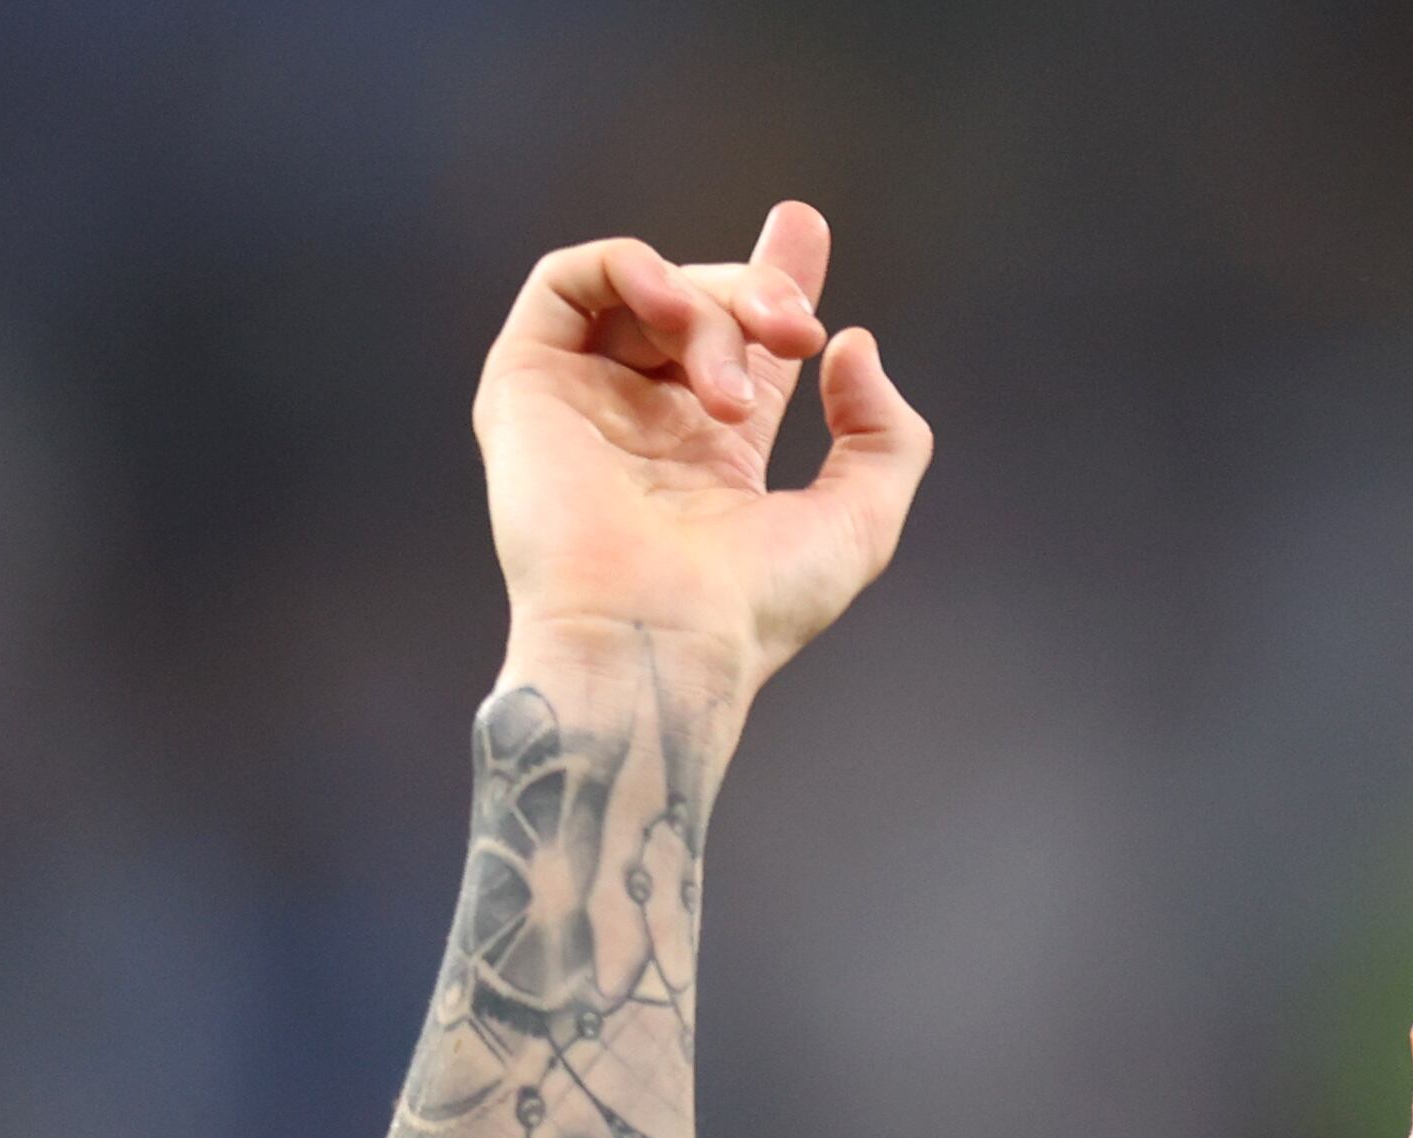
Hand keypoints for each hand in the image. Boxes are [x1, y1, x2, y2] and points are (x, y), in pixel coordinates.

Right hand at [475, 202, 933, 689]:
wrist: (659, 637)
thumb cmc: (752, 606)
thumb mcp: (861, 520)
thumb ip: (885, 435)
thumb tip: (853, 346)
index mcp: (714, 451)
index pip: (743, 342)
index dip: (773, 277)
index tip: (803, 225)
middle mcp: (646, 420)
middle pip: (706, 303)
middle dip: (764, 292)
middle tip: (800, 329)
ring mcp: (585, 398)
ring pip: (650, 291)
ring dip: (711, 306)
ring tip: (732, 385)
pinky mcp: (527, 382)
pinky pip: (566, 279)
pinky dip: (629, 267)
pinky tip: (673, 305)